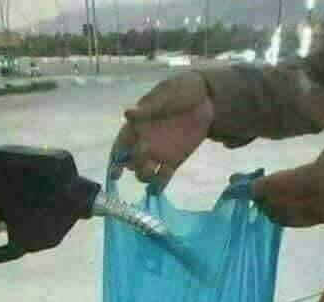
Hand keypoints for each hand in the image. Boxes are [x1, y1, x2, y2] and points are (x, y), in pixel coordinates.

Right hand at [111, 72, 214, 189]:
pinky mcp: (174, 160)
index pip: (121, 144)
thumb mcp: (166, 94)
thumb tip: (127, 114)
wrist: (207, 98)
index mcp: (138, 126)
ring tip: (152, 171)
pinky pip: (163, 177)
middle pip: (131, 161)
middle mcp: (145, 142)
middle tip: (142, 161)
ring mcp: (159, 153)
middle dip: (133, 165)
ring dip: (145, 176)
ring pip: (145, 172)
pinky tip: (158, 189)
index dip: (116, 158)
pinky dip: (159, 185)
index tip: (115, 171)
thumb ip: (148, 108)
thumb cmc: (182, 90)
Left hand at [251, 83, 323, 226]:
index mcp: (316, 179)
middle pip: (281, 208)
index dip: (259, 189)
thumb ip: (320, 104)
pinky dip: (293, 218)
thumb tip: (294, 79)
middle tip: (248, 196)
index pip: (277, 188)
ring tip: (263, 206)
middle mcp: (318, 201)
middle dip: (263, 203)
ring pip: (294, 219)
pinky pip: (308, 221)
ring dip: (276, 213)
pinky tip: (291, 212)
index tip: (243, 186)